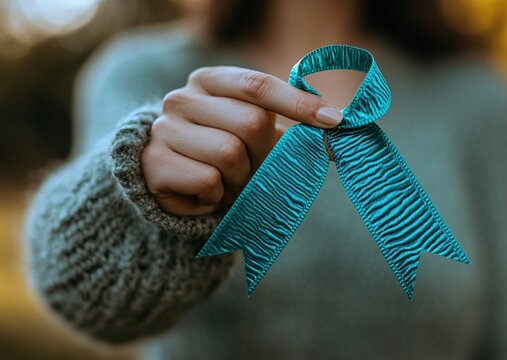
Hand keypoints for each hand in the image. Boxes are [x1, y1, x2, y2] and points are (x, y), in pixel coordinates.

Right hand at [141, 66, 343, 215]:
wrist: (173, 181)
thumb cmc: (224, 154)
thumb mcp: (258, 137)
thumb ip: (295, 132)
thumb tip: (340, 129)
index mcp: (212, 81)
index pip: (259, 86)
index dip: (299, 104)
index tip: (334, 120)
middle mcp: (183, 98)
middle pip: (251, 124)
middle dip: (262, 156)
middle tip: (252, 170)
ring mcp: (164, 128)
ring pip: (229, 155)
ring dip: (240, 180)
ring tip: (228, 183)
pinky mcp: (154, 162)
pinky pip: (208, 181)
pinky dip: (217, 196)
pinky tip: (206, 194)